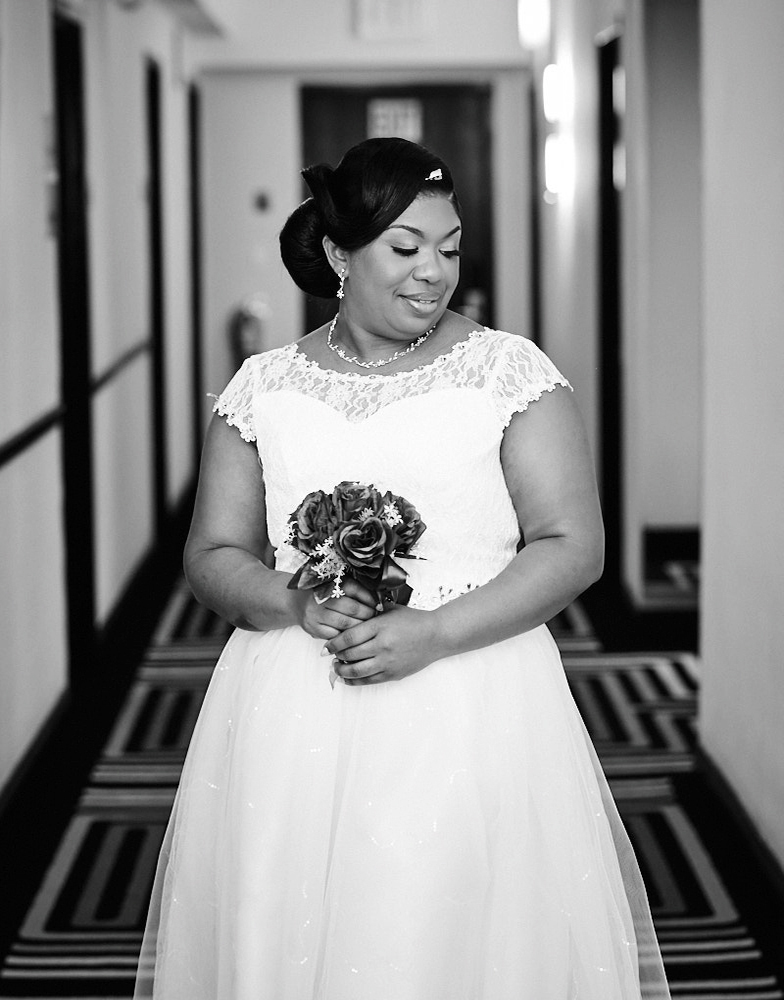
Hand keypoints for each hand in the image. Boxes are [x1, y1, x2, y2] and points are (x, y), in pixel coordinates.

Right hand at [294, 577, 377, 640]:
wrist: (296, 601)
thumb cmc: (323, 594)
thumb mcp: (337, 585)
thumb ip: (356, 590)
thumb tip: (379, 600)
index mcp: (330, 584)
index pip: (355, 589)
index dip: (370, 598)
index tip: (378, 605)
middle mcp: (322, 598)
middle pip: (352, 608)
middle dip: (367, 614)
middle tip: (375, 617)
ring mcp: (316, 614)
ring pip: (344, 624)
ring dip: (359, 626)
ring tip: (367, 627)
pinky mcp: (312, 628)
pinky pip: (335, 635)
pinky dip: (346, 636)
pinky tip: (353, 635)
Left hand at [325, 604, 442, 684]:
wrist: (437, 635)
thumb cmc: (414, 620)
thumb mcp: (391, 610)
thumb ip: (370, 612)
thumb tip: (348, 615)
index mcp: (380, 627)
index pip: (349, 637)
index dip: (333, 644)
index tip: (326, 647)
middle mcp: (382, 645)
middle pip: (350, 654)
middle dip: (336, 656)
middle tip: (330, 656)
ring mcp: (388, 662)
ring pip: (357, 671)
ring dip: (342, 671)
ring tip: (337, 667)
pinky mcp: (393, 674)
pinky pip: (369, 680)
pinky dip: (355, 681)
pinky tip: (348, 678)